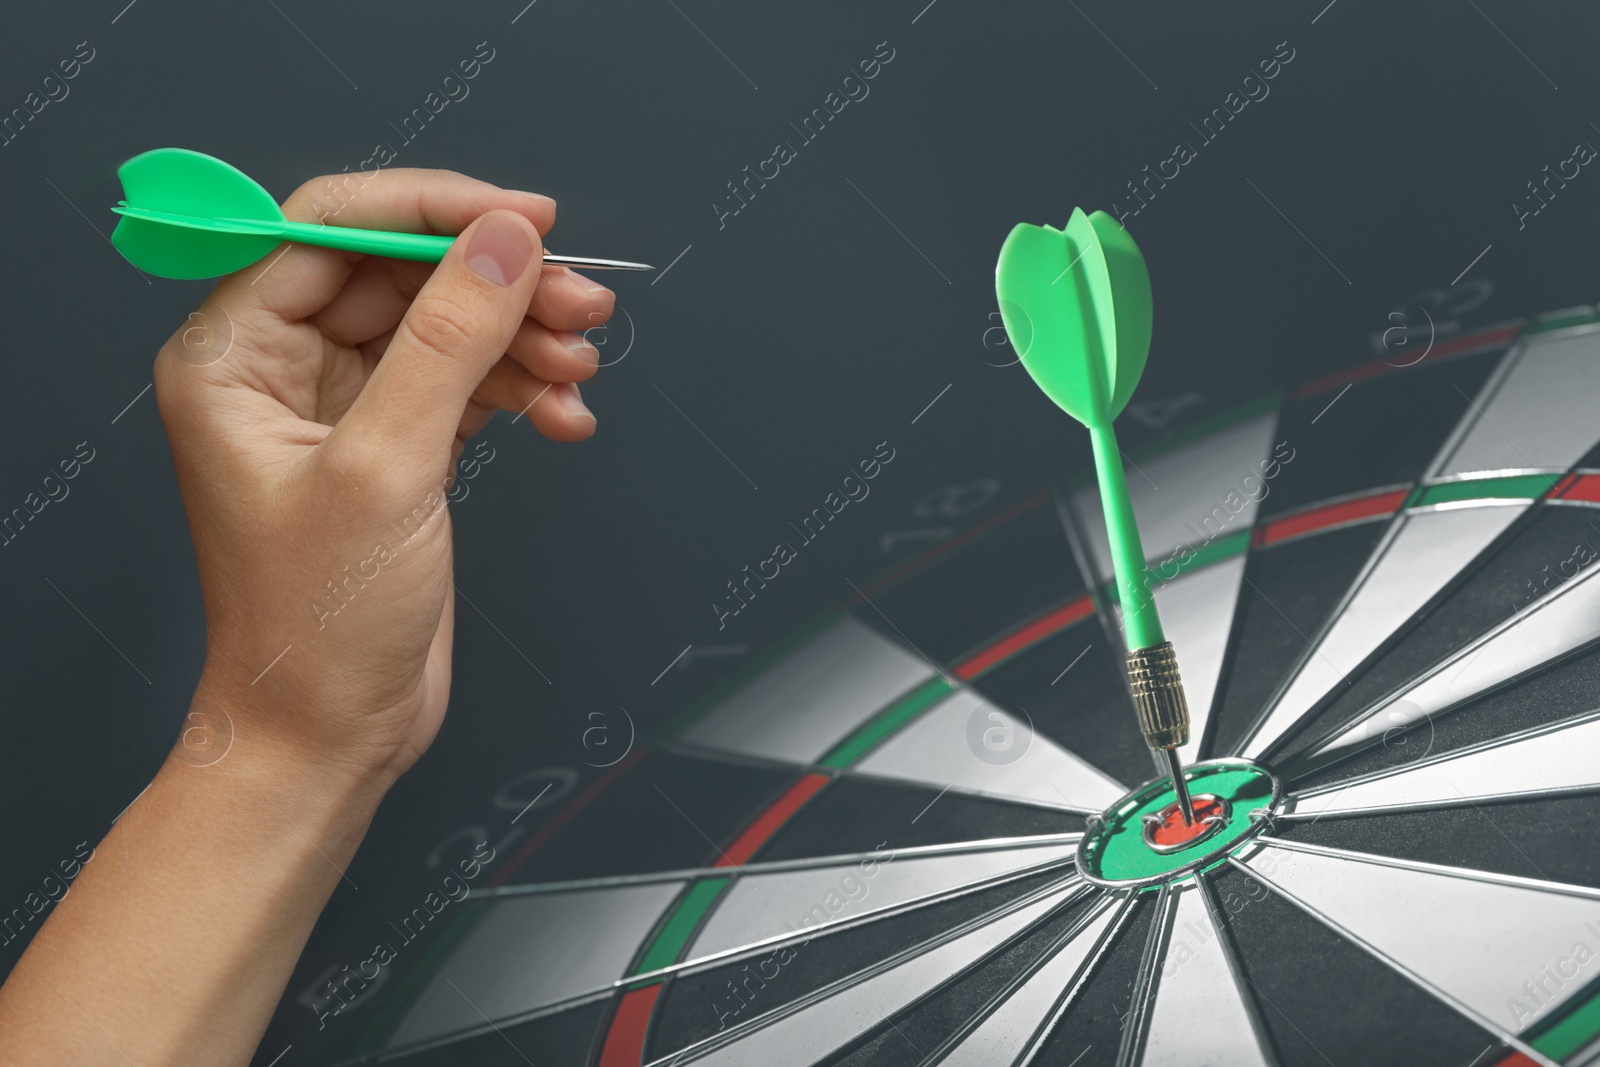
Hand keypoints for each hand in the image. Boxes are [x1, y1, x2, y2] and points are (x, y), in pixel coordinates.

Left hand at [155, 167, 611, 790]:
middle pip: (404, 277)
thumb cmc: (312, 628)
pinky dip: (523, 392)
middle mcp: (281, 372)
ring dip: (523, 340)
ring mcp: (344, 412)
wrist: (328, 738)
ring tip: (582, 363)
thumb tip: (504, 244)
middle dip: (498, 285)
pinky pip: (469, 386)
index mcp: (233, 356)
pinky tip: (565, 416)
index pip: (331, 230)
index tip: (524, 220)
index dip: (433, 211)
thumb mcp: (386, 469)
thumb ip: (448, 343)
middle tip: (581, 299)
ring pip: (447, 329)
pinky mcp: (398, 451)